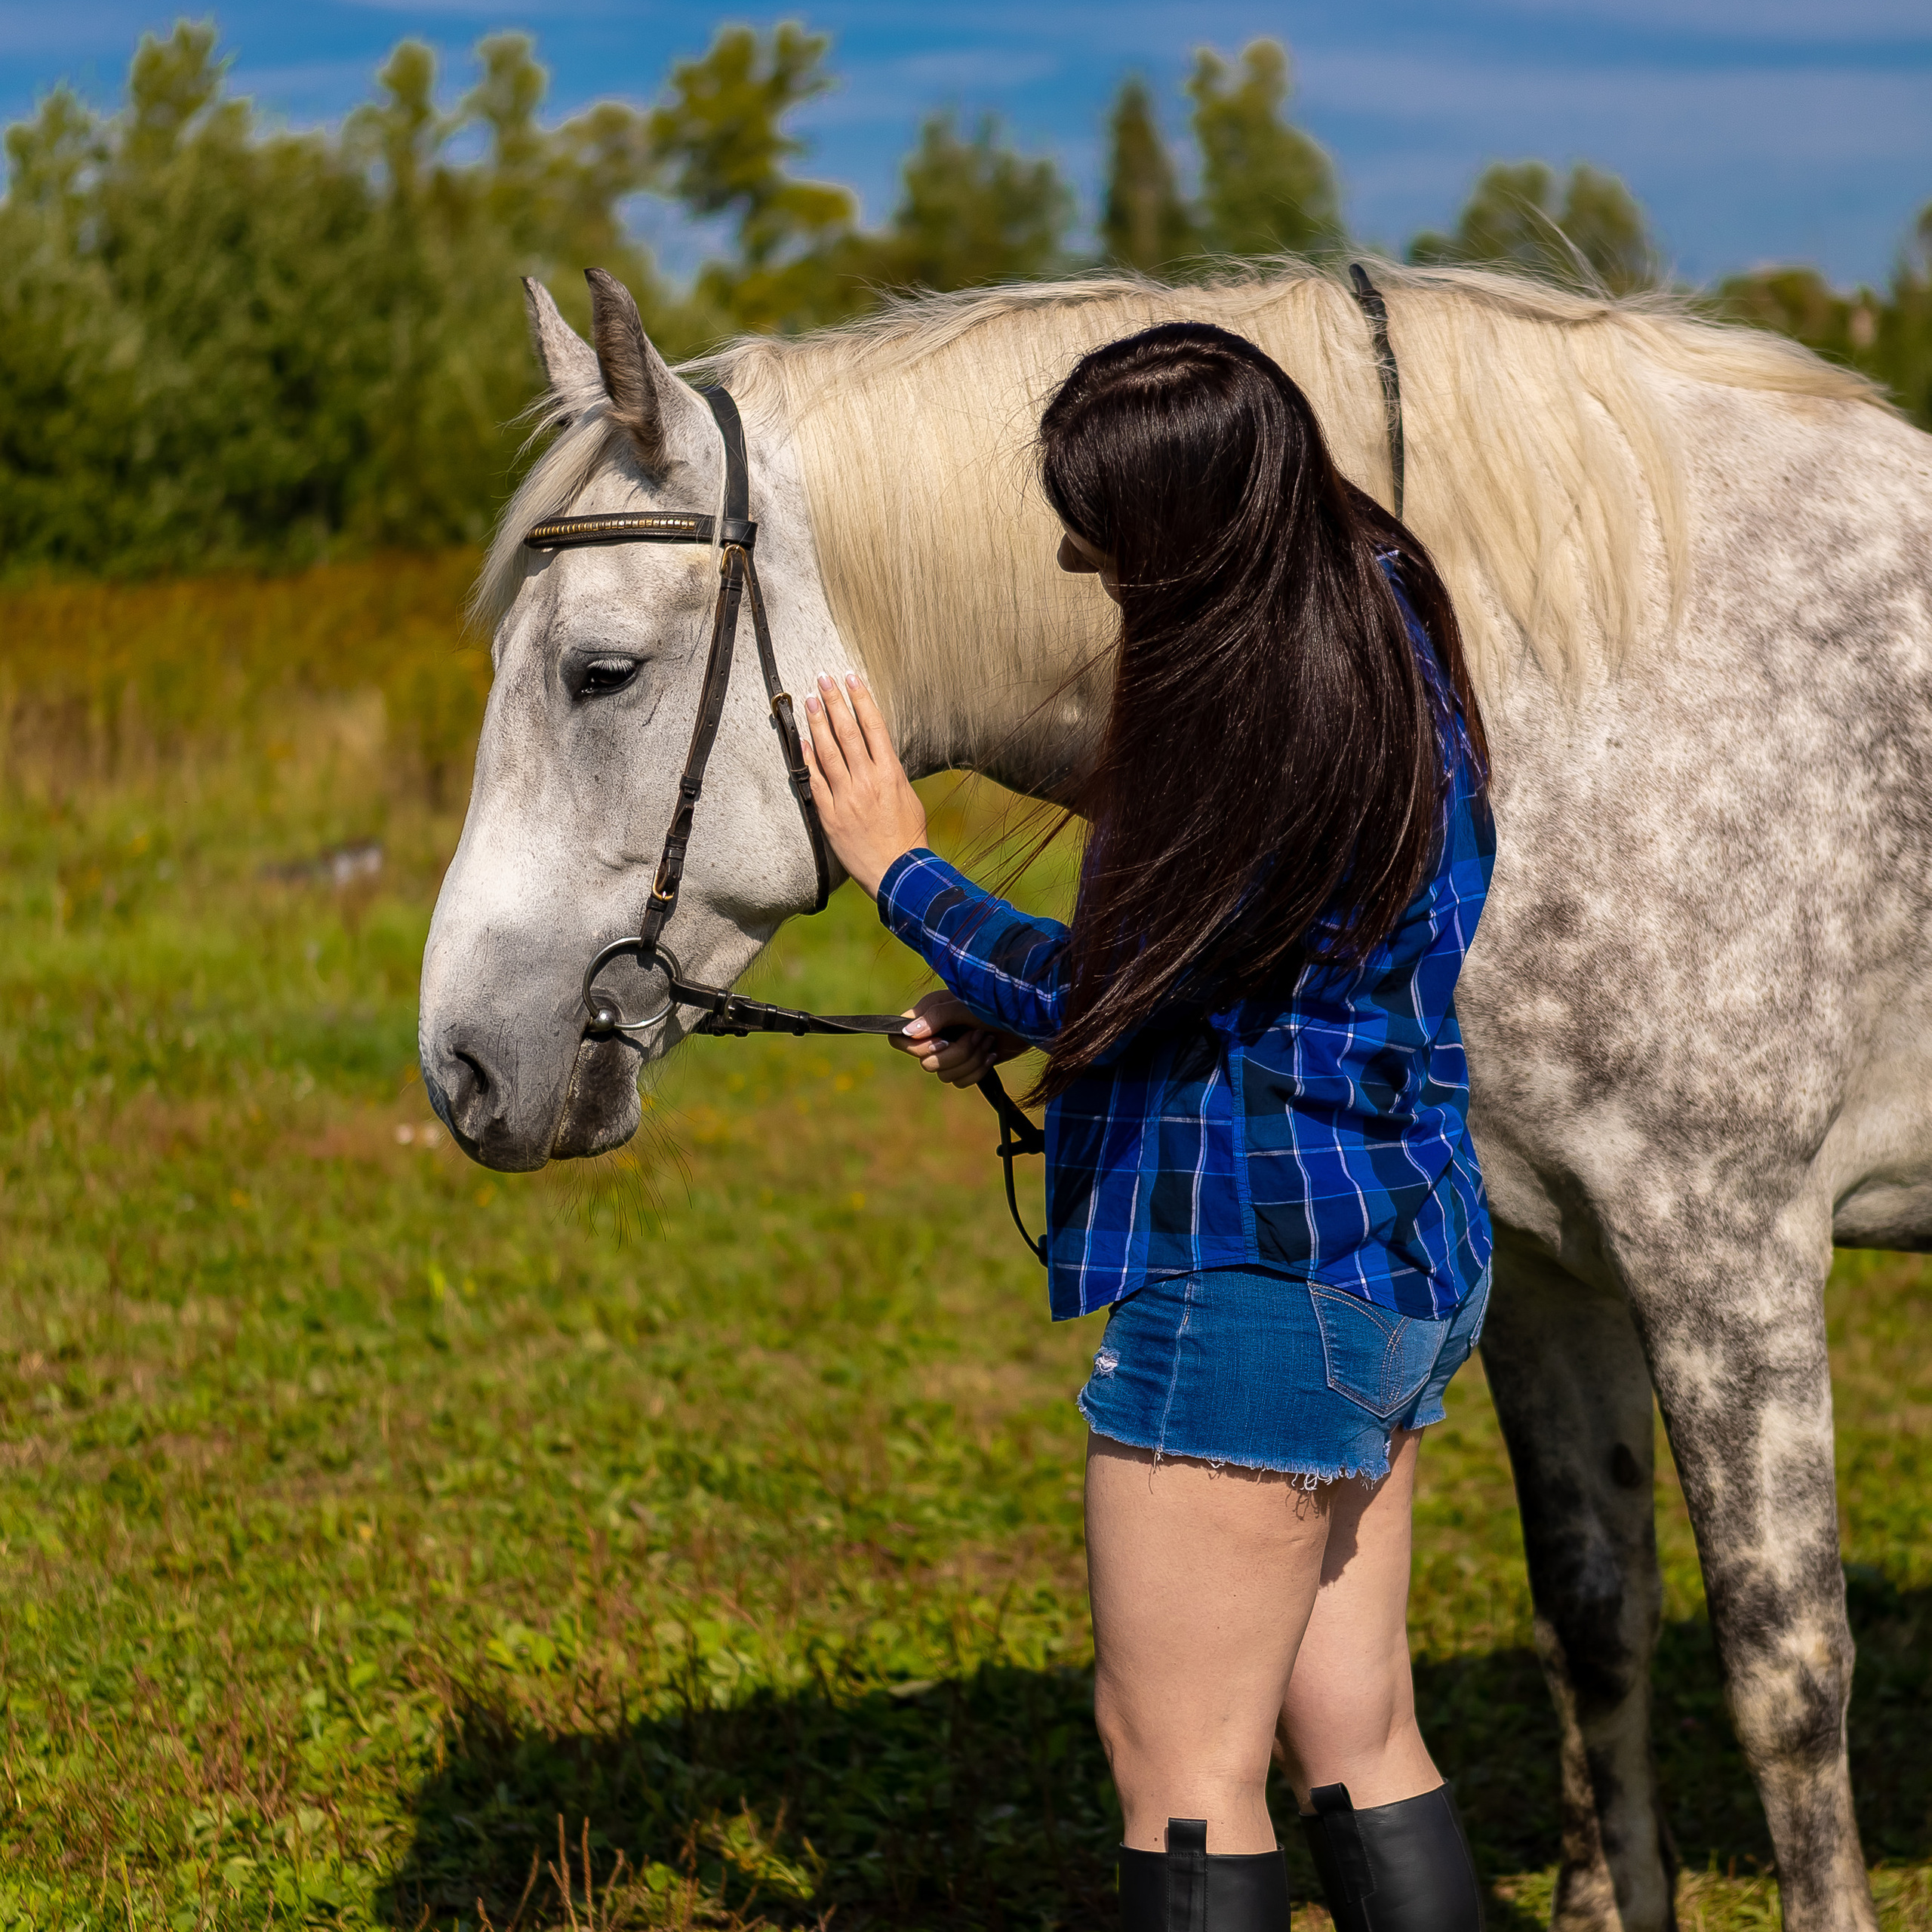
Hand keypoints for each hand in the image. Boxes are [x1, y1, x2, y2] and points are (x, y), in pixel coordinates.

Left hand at [800, 672, 928, 898]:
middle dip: (834, 701)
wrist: (897, 873)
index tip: (851, 677)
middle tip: (822, 678)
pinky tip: (802, 741)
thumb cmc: (908, 836)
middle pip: (847, 731)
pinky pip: (816, 781)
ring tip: (809, 700)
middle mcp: (867, 780)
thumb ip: (891, 773)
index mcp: (890, 773)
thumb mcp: (908, 797)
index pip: (873, 726)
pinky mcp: (830, 815)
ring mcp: (846, 797)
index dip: (861, 698)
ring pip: (827, 751)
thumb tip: (878, 752)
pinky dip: (808, 759)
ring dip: (817, 722)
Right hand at [890, 990, 1028, 1088]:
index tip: (943, 1041)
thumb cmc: (997, 1001)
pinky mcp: (966, 1065)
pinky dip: (977, 1070)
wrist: (1028, 1016)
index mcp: (927, 1015)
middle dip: (956, 1054)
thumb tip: (908, 1033)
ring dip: (971, 1060)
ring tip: (987, 1040)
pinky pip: (959, 1081)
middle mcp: (934, 1034)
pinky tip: (991, 1054)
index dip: (917, 1047)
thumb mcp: (966, 1004)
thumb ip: (936, 1016)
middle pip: (925, 1063)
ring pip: (943, 1075)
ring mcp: (950, 1051)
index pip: (899, 1039)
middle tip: (977, 1035)